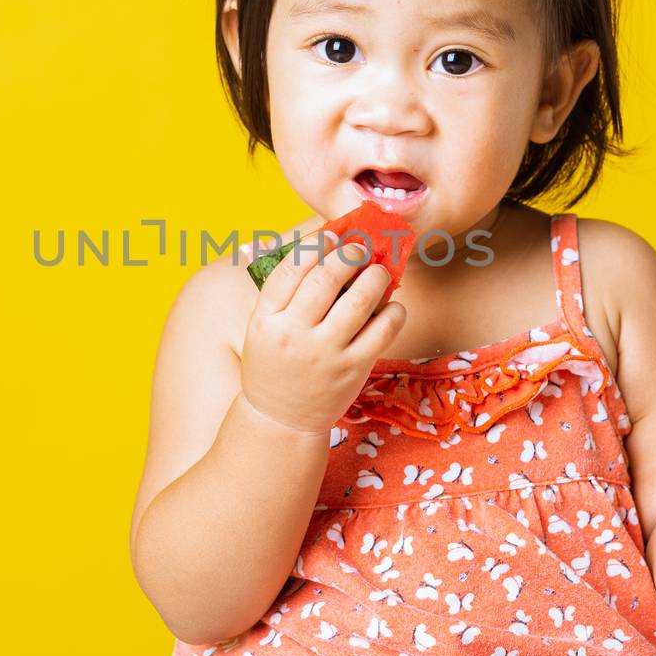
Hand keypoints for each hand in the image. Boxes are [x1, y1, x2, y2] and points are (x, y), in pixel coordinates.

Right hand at [239, 229, 407, 435]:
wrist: (281, 419)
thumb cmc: (274, 364)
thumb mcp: (261, 327)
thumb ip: (284, 292)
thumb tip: (316, 244)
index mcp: (265, 319)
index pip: (291, 268)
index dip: (315, 244)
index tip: (331, 236)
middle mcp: (294, 334)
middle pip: (326, 278)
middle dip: (349, 255)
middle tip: (360, 249)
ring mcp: (325, 353)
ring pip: (359, 301)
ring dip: (375, 276)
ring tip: (378, 271)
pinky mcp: (353, 369)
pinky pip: (382, 331)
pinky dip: (394, 311)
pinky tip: (392, 305)